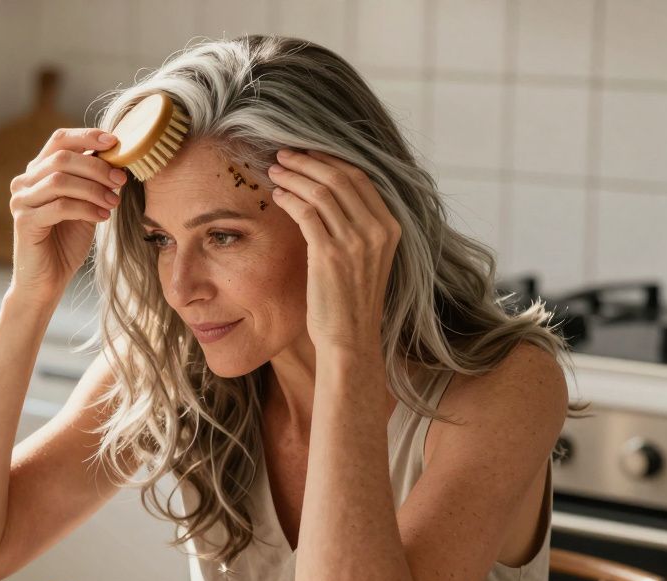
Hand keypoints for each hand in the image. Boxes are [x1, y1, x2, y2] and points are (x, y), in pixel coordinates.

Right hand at [8, 128, 128, 306]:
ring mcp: (21, 201)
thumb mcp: (85, 204)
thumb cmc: (66, 242)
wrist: (47, 281)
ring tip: (114, 202)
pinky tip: (103, 218)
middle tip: (121, 179)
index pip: (59, 140)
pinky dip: (86, 209)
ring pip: (60, 180)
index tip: (115, 142)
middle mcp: (24, 182)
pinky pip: (60, 206)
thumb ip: (93, 181)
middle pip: (62, 158)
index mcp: (37, 172)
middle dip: (97, 166)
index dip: (87, 136)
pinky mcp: (24, 221)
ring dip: (94, 189)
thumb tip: (117, 156)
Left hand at [267, 148, 400, 354]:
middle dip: (308, 161)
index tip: (307, 153)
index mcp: (391, 227)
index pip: (360, 178)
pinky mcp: (330, 254)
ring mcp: (355, 242)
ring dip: (294, 176)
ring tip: (274, 170)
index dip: (330, 160)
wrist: (350, 340)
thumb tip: (328, 197)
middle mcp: (378, 230)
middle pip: (340, 178)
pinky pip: (306, 213)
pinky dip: (290, 198)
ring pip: (321, 191)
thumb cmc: (351, 302)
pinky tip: (277, 195)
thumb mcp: (366, 259)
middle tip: (284, 154)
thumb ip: (358, 228)